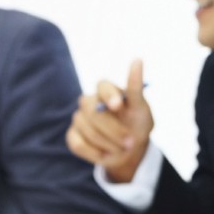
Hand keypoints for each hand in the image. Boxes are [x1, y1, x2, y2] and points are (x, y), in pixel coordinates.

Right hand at [66, 60, 153, 183]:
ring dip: (109, 144)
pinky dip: (96, 153)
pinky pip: (79, 144)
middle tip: (130, 142)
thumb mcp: (141, 109)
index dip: (109, 95)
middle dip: (114, 129)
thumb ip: (136, 89)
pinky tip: (107, 154)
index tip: (118, 106)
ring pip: (88, 130)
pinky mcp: (72, 135)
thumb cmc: (137, 124)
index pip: (103, 86)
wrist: (130, 149)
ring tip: (124, 148)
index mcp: (107, 90)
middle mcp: (90, 101)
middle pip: (93, 112)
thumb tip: (137, 59)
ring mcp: (79, 118)